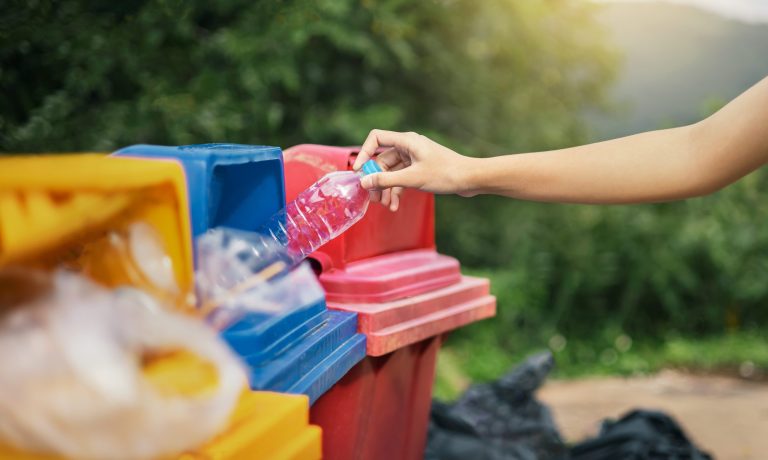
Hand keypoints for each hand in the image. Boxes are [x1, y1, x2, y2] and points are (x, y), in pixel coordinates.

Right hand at [353, 130, 476, 210]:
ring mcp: (414, 158)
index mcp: (406, 141)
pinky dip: (397, 191)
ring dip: (386, 189)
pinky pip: (401, 178)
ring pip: (391, 172)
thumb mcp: (412, 178)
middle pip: (382, 160)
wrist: (470, 179)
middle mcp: (408, 147)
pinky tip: (395, 205)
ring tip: (385, 205)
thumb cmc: (445, 173)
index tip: (358, 172)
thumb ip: (386, 180)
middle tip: (372, 198)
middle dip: (376, 179)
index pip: (376, 138)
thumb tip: (364, 182)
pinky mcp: (419, 169)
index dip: (364, 153)